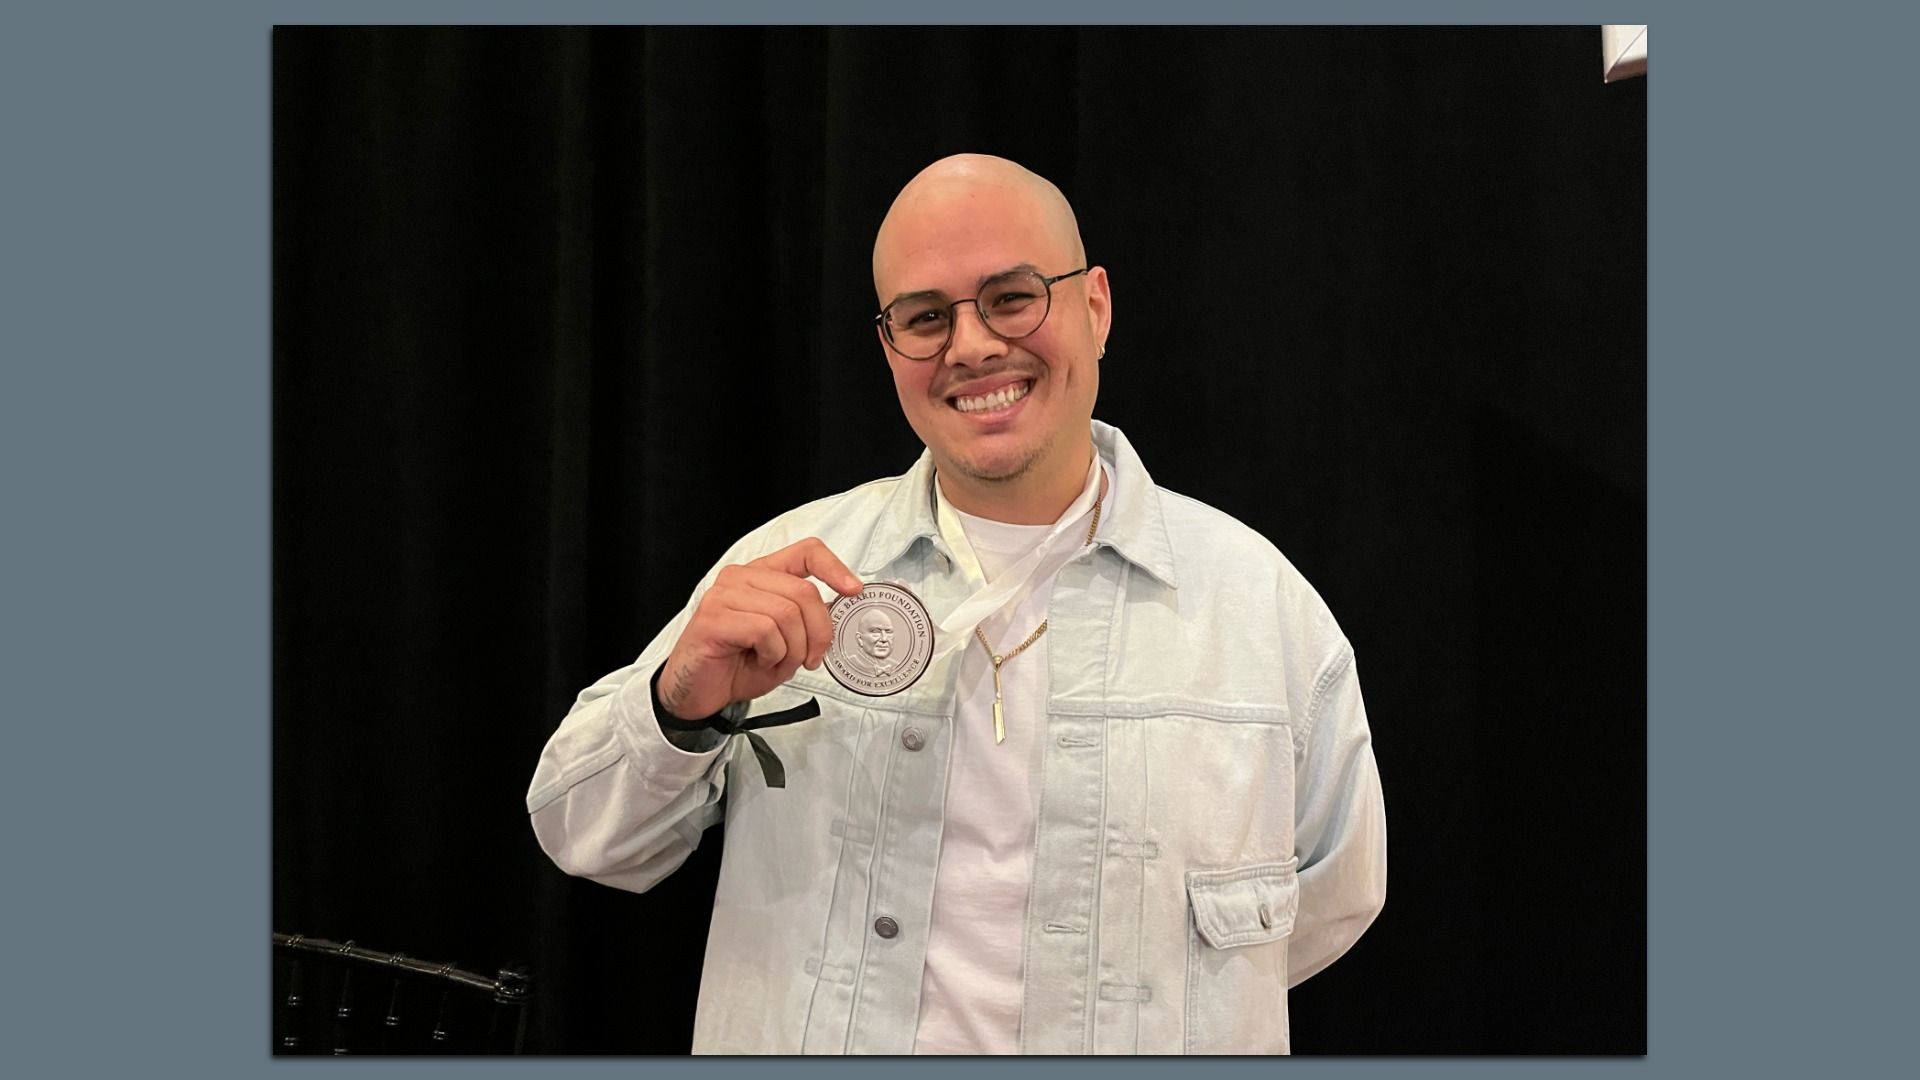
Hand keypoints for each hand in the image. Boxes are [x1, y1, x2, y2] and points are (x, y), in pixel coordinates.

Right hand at [656, 537, 863, 720]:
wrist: (697, 693)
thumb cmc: (737, 665)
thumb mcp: (786, 642)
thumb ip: (806, 621)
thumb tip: (836, 611)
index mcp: (762, 575)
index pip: (806, 551)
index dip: (835, 568)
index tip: (853, 591)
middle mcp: (741, 577)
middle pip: (804, 591)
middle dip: (818, 633)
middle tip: (811, 659)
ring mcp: (724, 595)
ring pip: (787, 613)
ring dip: (792, 649)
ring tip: (775, 662)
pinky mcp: (713, 617)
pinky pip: (764, 630)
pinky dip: (771, 654)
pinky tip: (758, 661)